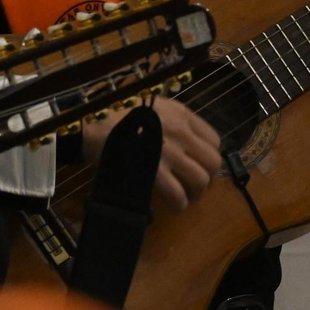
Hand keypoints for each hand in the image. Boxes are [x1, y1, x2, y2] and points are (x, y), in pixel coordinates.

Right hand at [82, 97, 221, 210]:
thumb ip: (174, 119)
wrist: (96, 126)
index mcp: (181, 115)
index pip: (214, 140)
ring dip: (196, 193)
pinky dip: (180, 203)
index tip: (199, 164)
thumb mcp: (153, 105)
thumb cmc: (121, 116)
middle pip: (213, 162)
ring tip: (186, 196)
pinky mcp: (154, 173)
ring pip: (201, 180)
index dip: (208, 156)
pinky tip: (173, 203)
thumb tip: (188, 140)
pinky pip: (178, 195)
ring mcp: (168, 154)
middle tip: (195, 184)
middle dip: (208, 177)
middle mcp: (181, 133)